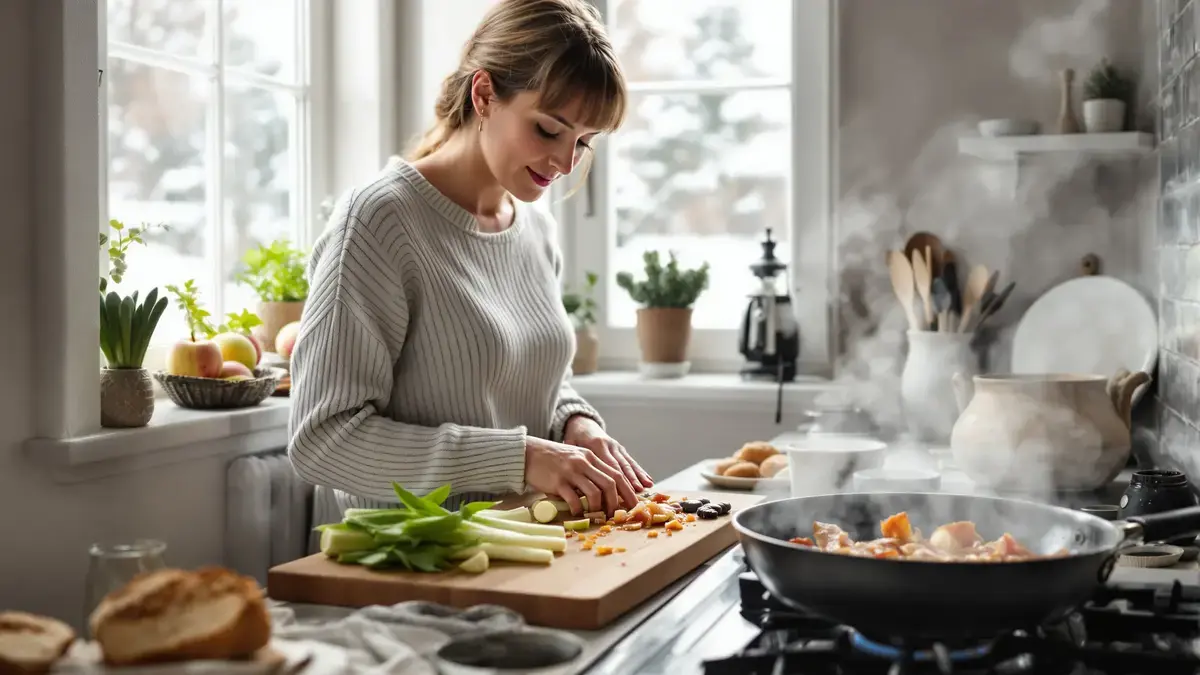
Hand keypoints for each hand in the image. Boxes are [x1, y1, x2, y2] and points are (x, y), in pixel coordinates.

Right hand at [523, 436, 637, 515]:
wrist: (528, 453)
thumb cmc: (552, 459)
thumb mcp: (575, 458)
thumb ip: (589, 470)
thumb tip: (605, 491)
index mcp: (591, 456)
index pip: (616, 474)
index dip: (627, 490)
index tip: (633, 503)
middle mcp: (584, 462)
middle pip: (609, 484)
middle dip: (616, 502)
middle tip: (616, 514)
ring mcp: (571, 471)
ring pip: (595, 492)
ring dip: (599, 507)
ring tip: (597, 515)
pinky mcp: (558, 482)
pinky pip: (574, 499)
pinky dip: (579, 509)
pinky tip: (577, 513)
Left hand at [563, 415, 653, 493]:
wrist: (581, 423)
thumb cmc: (573, 440)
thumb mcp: (571, 448)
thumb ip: (576, 465)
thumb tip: (577, 487)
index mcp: (597, 446)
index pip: (609, 467)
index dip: (617, 482)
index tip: (622, 496)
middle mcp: (610, 446)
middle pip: (622, 467)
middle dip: (631, 484)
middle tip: (635, 499)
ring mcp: (617, 447)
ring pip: (629, 464)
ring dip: (638, 477)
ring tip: (646, 488)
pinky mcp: (621, 449)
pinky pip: (631, 461)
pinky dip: (640, 471)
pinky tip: (648, 480)